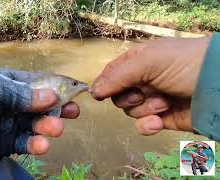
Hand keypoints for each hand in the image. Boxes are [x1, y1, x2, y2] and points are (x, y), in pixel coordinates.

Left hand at [0, 69, 78, 178]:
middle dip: (57, 107)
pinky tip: (42, 144)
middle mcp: (7, 102)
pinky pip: (24, 142)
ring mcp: (5, 123)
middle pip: (39, 104)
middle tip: (73, 112)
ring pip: (34, 124)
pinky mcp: (2, 144)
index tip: (74, 90)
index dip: (55, 86)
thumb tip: (52, 96)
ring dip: (48, 126)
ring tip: (56, 128)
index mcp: (4, 83)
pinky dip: (35, 143)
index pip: (35, 82)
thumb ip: (21, 93)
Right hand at [92, 36, 210, 134]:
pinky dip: (147, 125)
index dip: (105, 84)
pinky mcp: (161, 118)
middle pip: (118, 95)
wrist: (218, 86)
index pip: (112, 74)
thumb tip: (93, 91)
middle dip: (129, 97)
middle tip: (143, 93)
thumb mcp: (148, 61)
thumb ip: (117, 76)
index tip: (100, 94)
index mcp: (138, 62)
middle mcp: (143, 81)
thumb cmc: (183, 64)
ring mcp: (152, 100)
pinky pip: (143, 125)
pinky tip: (157, 121)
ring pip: (130, 111)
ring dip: (145, 109)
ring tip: (164, 102)